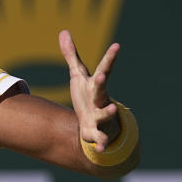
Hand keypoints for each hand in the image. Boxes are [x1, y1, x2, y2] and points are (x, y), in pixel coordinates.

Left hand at [60, 29, 120, 152]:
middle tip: (100, 76)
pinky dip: (101, 143)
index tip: (117, 46)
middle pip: (101, 89)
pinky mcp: (96, 132)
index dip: (110, 58)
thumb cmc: (87, 96)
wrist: (95, 124)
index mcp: (95, 86)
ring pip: (104, 114)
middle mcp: (100, 100)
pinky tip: (101, 149)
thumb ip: (71, 55)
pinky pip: (100, 138)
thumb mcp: (78, 75)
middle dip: (101, 83)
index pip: (103, 69)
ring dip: (108, 111)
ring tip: (113, 107)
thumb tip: (64, 31)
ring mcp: (100, 116)